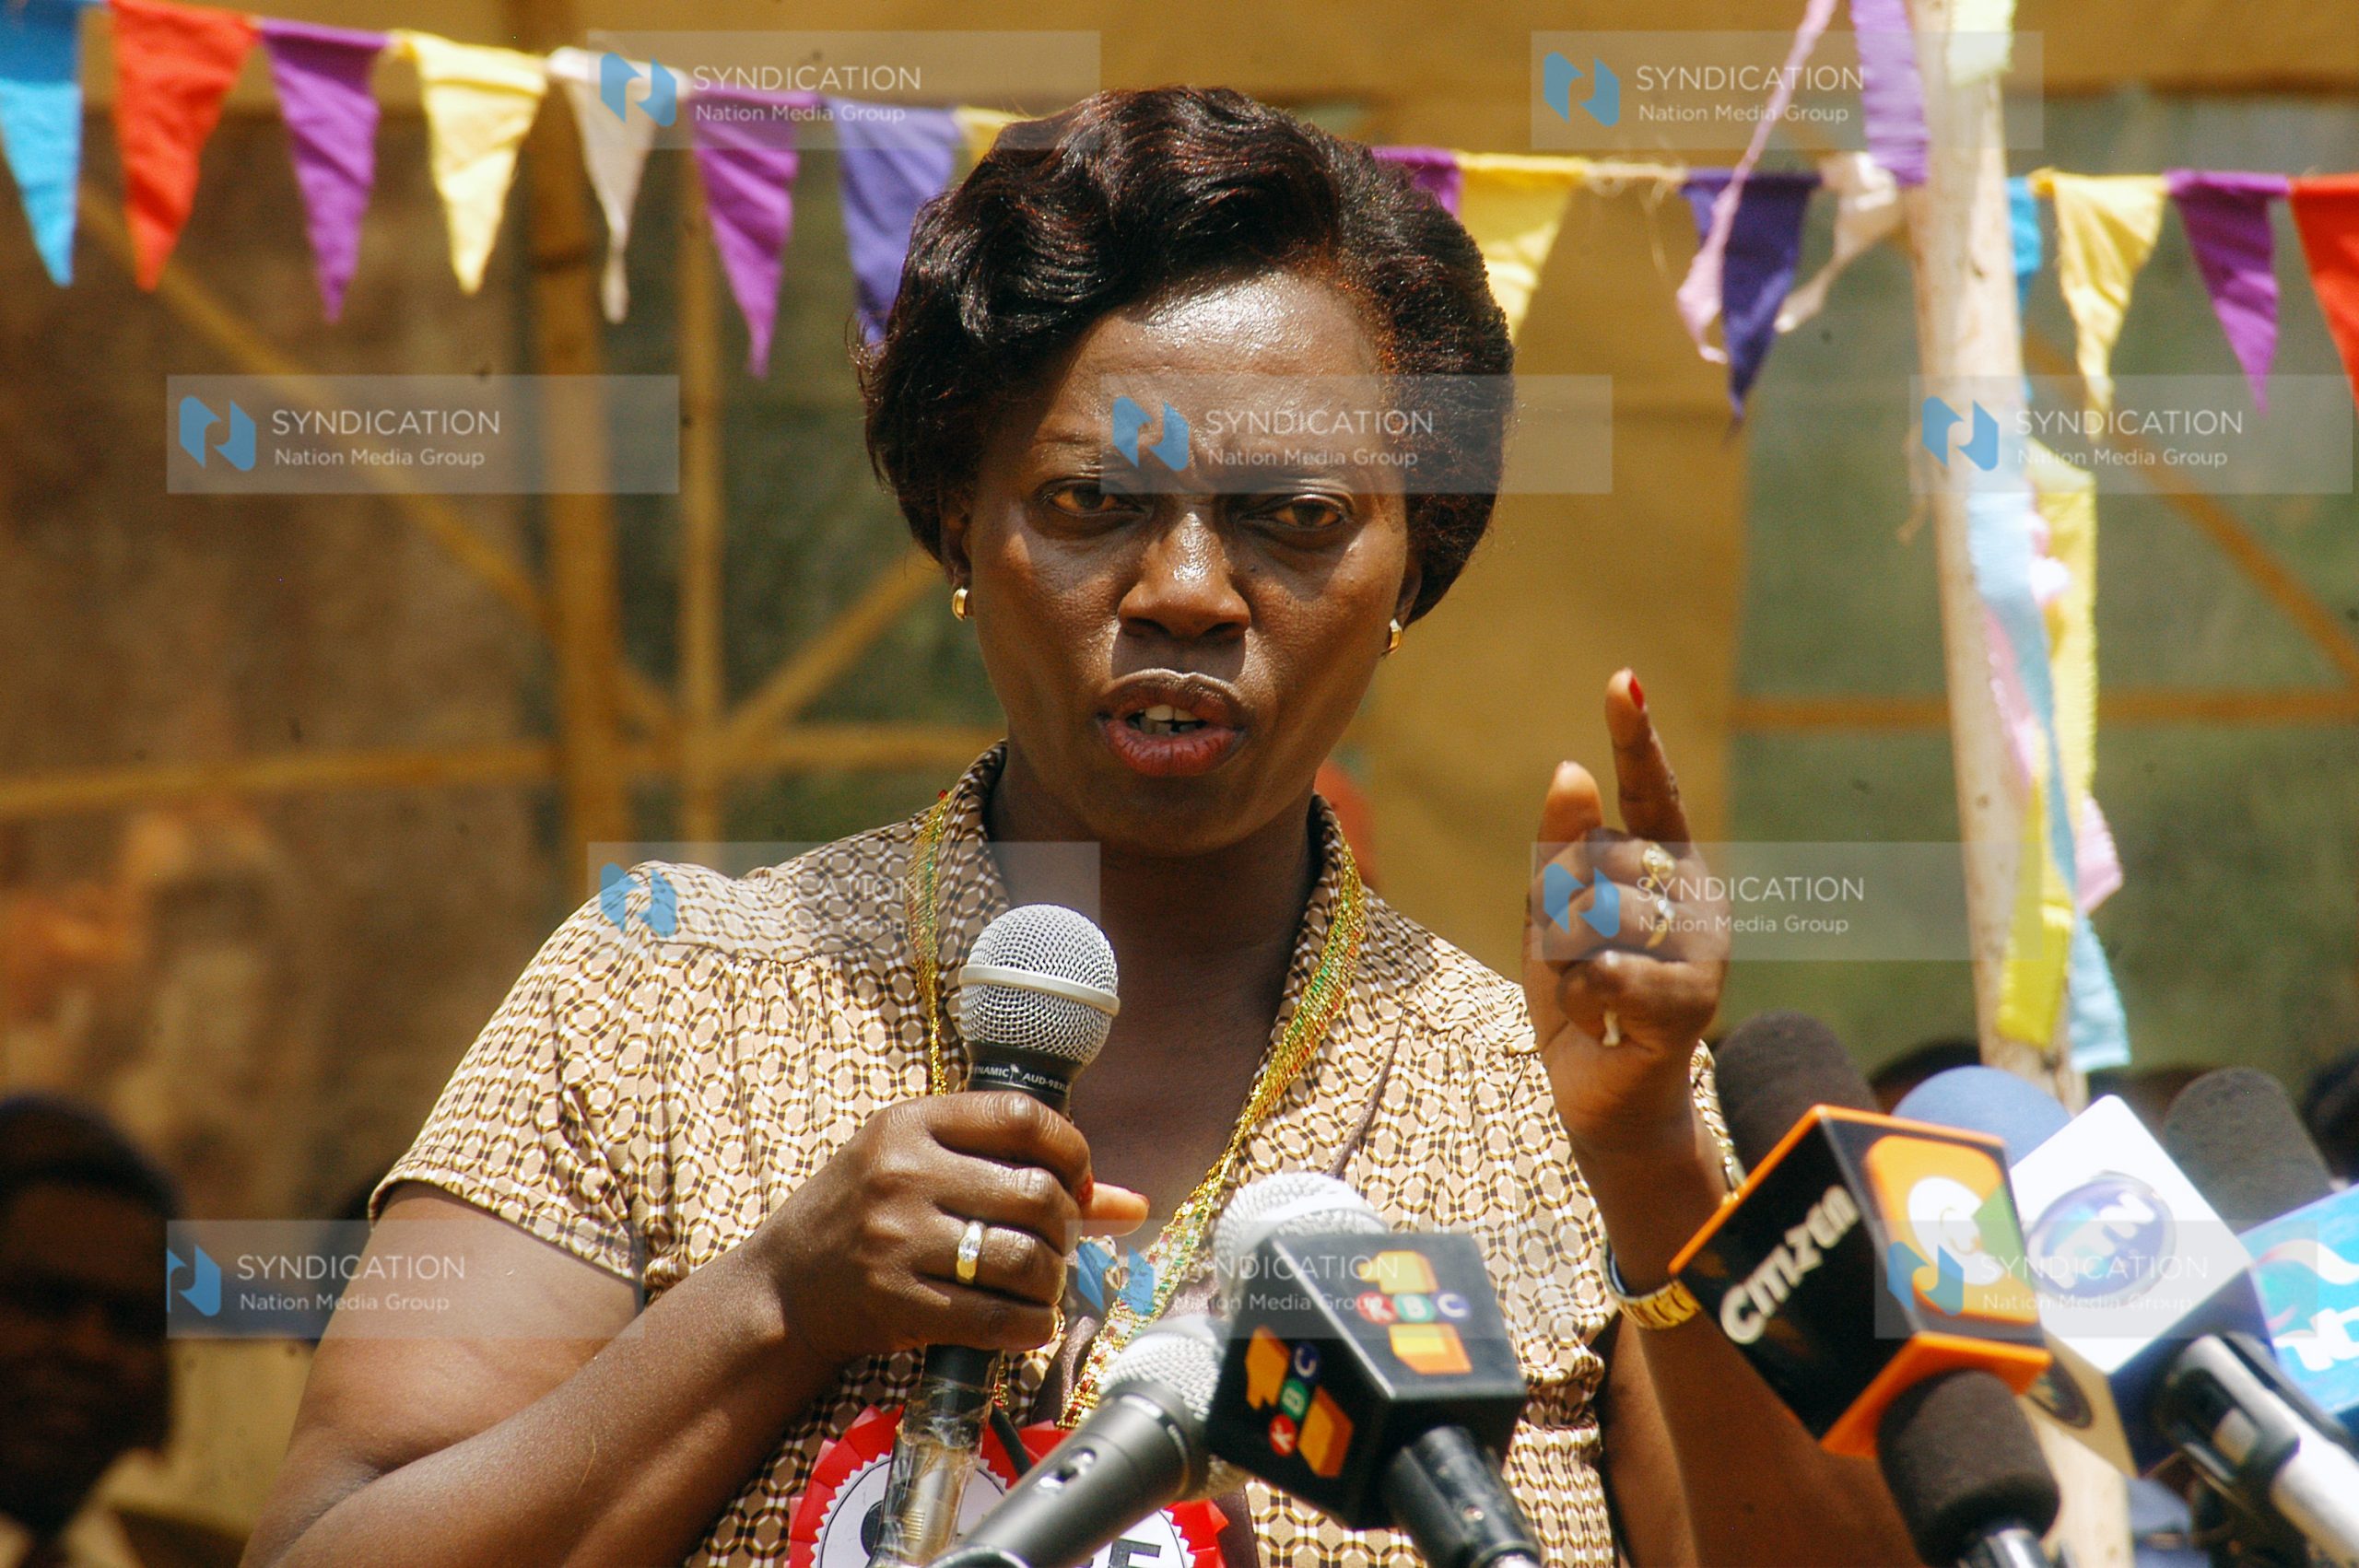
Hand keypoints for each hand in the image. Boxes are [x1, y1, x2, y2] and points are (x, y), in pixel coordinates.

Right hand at [754, 1094, 1147, 1364]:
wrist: (784, 1287)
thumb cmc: (866, 1215)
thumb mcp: (924, 1168)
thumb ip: (1020, 1171)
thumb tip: (1133, 1204)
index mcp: (913, 1123)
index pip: (1024, 1116)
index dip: (1073, 1150)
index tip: (1076, 1181)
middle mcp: (904, 1173)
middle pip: (1038, 1194)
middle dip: (1067, 1227)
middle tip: (1056, 1243)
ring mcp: (898, 1239)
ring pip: (1026, 1259)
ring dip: (1053, 1281)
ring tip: (1041, 1284)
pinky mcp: (897, 1301)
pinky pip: (996, 1318)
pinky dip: (1031, 1327)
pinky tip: (1028, 1323)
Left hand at [1522, 671, 1729, 1159]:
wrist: (1606, 1093)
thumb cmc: (1583, 993)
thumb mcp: (1553, 913)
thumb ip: (1559, 848)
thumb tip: (1570, 772)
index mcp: (1665, 865)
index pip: (1650, 790)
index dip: (1635, 736)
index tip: (1621, 679)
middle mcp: (1696, 895)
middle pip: (1597, 857)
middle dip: (1561, 906)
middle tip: (1579, 954)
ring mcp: (1700, 949)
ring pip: (1593, 913)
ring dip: (1565, 955)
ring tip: (1590, 988)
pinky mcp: (1689, 1003)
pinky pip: (1601, 969)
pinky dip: (1579, 995)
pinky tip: (1599, 1017)